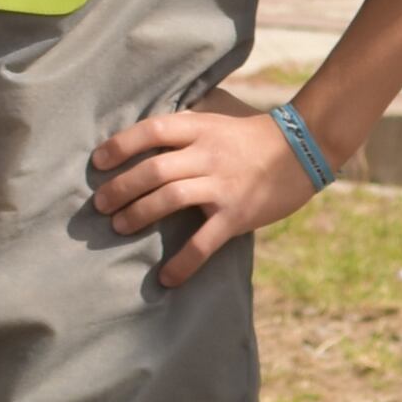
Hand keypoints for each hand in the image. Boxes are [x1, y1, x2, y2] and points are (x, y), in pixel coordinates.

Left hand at [89, 100, 320, 287]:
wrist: (303, 150)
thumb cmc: (252, 138)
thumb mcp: (216, 122)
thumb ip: (183, 132)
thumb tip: (141, 145)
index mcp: (200, 129)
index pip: (151, 131)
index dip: (120, 146)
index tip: (98, 163)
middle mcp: (208, 154)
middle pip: (153, 169)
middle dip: (120, 189)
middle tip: (100, 206)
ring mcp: (222, 185)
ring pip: (169, 199)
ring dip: (138, 215)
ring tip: (119, 227)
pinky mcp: (237, 214)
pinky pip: (204, 241)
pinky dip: (183, 262)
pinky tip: (167, 278)